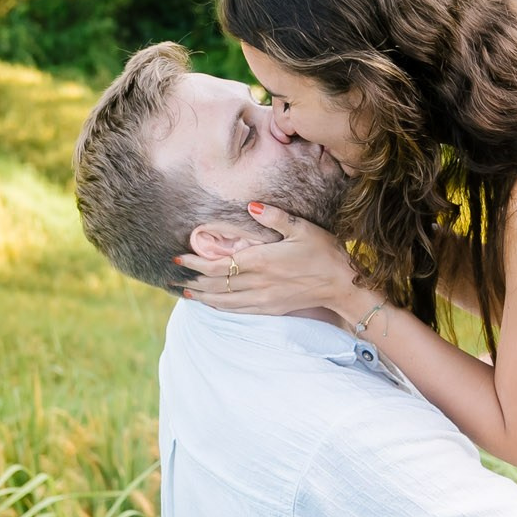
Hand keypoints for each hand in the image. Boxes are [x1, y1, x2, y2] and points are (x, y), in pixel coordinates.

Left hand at [176, 202, 375, 318]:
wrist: (342, 286)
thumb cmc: (324, 253)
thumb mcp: (302, 228)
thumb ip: (274, 216)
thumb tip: (250, 205)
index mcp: (261, 261)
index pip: (218, 265)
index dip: (195, 263)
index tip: (178, 258)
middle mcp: (258, 283)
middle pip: (215, 285)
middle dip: (192, 280)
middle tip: (174, 276)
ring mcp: (263, 300)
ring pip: (223, 301)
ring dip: (202, 297)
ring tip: (185, 293)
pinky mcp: (270, 309)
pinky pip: (238, 311)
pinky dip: (220, 308)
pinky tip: (212, 305)